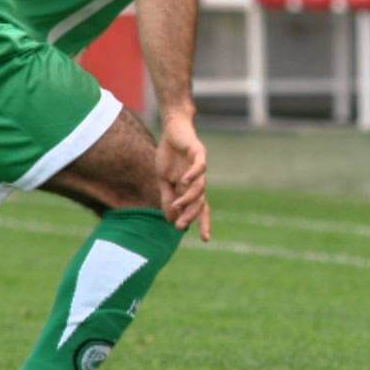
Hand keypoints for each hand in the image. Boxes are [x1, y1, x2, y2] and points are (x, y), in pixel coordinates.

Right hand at [155, 111, 209, 241]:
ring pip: (200, 187)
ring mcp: (199, 167)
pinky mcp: (198, 153)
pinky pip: (200, 166)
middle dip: (192, 215)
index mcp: (191, 187)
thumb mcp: (164, 180)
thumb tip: (171, 220)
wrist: (173, 130)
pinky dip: (193, 174)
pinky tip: (185, 180)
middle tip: (180, 226)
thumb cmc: (169, 155)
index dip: (203, 222)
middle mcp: (198, 180)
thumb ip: (168, 198)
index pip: (200, 208)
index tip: (205, 239)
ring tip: (178, 205)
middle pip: (201, 202)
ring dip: (189, 198)